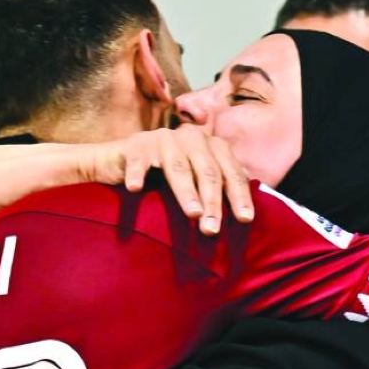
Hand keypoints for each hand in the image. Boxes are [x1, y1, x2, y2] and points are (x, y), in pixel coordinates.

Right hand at [81, 127, 252, 234]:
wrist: (120, 163)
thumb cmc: (163, 178)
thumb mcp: (195, 181)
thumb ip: (218, 188)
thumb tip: (247, 215)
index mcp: (210, 146)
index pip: (230, 172)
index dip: (239, 195)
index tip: (245, 220)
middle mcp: (191, 138)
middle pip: (208, 172)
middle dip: (213, 202)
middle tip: (213, 229)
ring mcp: (163, 140)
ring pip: (178, 169)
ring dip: (186, 193)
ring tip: (193, 214)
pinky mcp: (136, 146)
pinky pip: (138, 162)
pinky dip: (137, 175)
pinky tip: (136, 189)